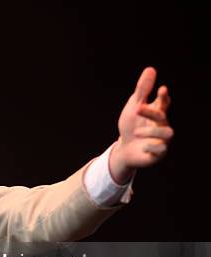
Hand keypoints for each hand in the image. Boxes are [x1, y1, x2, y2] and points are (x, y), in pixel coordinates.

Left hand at [110, 67, 172, 183]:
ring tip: (136, 132)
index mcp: (157, 113)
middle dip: (151, 112)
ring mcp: (162, 139)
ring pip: (167, 133)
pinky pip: (161, 150)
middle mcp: (162, 125)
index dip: (163, 96)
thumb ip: (142, 90)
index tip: (161, 89)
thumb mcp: (134, 107)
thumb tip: (150, 69)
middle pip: (162, 116)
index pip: (164, 103)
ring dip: (151, 131)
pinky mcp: (158, 153)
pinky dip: (152, 146)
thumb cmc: (131, 125)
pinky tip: (143, 146)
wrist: (124, 149)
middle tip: (138, 108)